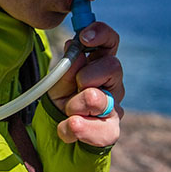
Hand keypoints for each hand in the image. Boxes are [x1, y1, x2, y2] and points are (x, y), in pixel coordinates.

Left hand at [48, 21, 123, 148]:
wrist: (56, 137)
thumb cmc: (60, 104)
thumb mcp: (56, 83)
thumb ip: (66, 68)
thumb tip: (78, 52)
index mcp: (98, 65)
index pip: (110, 42)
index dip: (101, 34)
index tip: (84, 37)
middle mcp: (112, 84)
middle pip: (112, 66)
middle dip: (86, 76)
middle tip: (75, 87)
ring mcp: (114, 107)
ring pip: (98, 97)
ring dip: (74, 105)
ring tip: (67, 112)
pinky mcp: (111, 131)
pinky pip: (98, 128)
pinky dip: (75, 128)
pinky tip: (68, 129)